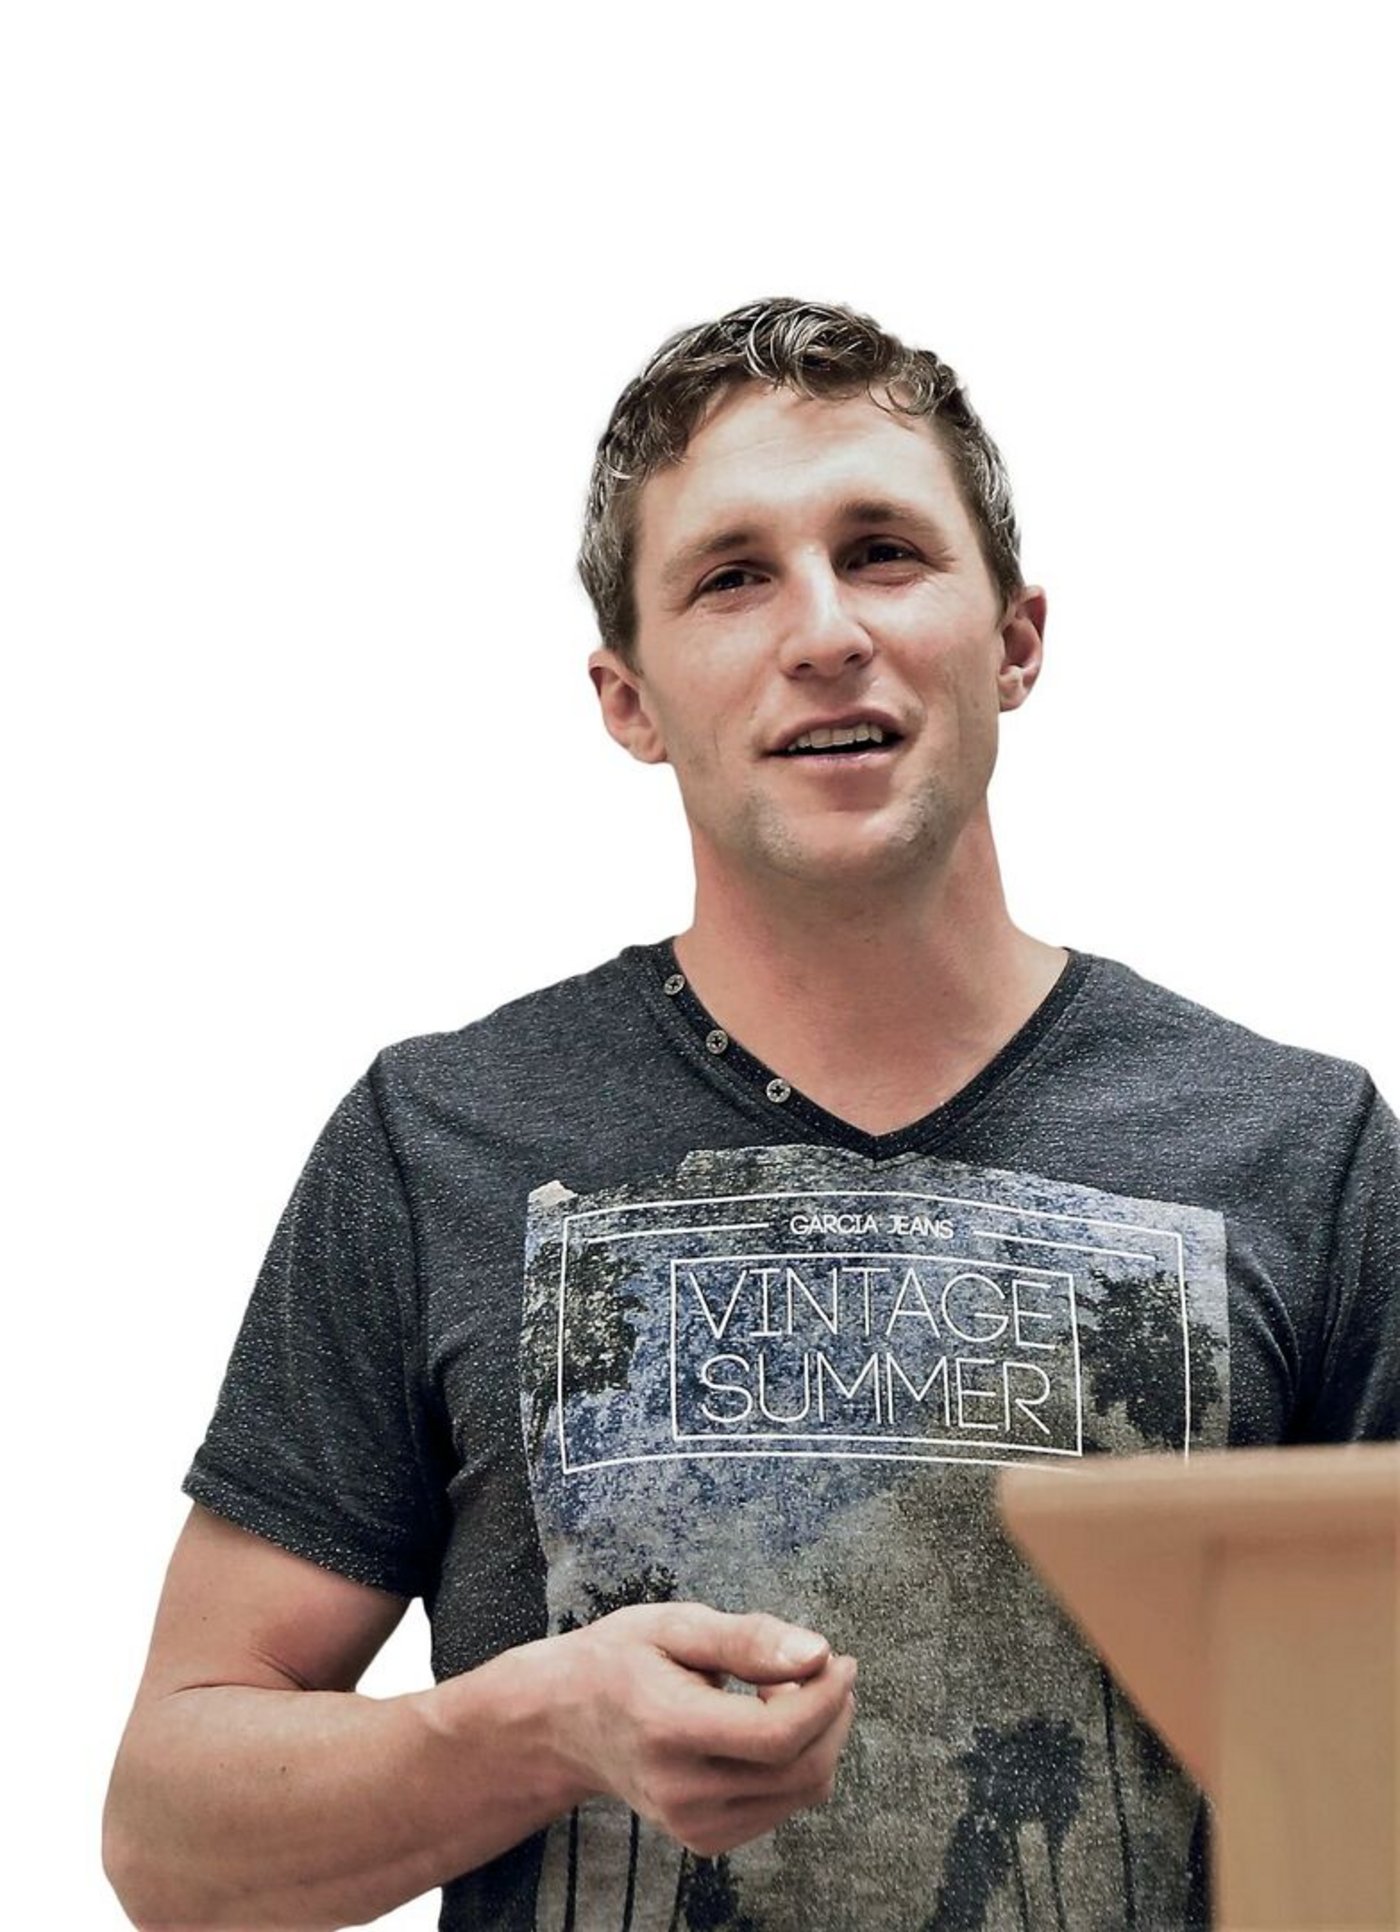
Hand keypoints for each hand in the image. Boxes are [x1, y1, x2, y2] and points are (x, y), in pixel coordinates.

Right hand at [546, 1603, 856, 1856]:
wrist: (566, 1721)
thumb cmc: (621, 1660)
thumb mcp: (675, 1626)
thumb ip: (747, 1639)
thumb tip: (818, 1653)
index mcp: (669, 1729)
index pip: (777, 1735)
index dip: (825, 1697)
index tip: (840, 1659)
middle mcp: (681, 1791)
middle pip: (800, 1769)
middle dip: (832, 1714)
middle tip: (820, 1667)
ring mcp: (692, 1824)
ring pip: (802, 1792)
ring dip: (818, 1738)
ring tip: (781, 1690)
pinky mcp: (704, 1839)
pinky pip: (782, 1806)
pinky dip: (795, 1764)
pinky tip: (765, 1726)